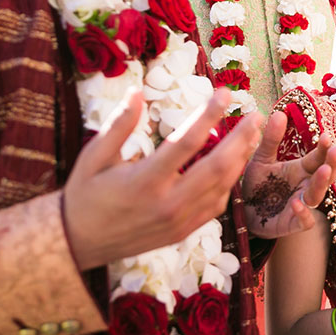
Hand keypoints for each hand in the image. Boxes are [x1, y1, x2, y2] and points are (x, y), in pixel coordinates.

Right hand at [63, 89, 262, 270]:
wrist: (79, 242)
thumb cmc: (84, 194)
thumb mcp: (93, 156)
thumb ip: (118, 125)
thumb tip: (137, 91)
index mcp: (144, 181)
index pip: (186, 141)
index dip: (209, 114)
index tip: (224, 93)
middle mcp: (167, 204)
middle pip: (217, 168)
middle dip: (241, 140)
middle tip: (256, 115)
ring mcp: (178, 221)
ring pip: (222, 188)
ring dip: (240, 160)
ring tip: (251, 135)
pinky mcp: (182, 232)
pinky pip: (215, 206)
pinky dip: (227, 184)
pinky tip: (232, 165)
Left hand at [239, 107, 335, 238]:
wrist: (242, 211)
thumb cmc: (256, 184)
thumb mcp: (261, 158)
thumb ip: (270, 139)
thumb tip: (280, 112)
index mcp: (301, 169)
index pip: (318, 156)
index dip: (325, 147)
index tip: (326, 136)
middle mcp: (305, 186)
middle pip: (325, 175)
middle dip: (331, 163)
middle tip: (334, 150)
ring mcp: (301, 205)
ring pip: (318, 196)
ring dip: (321, 184)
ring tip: (321, 171)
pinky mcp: (293, 223)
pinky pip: (304, 220)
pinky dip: (303, 213)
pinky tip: (296, 203)